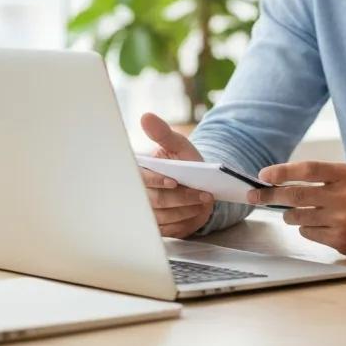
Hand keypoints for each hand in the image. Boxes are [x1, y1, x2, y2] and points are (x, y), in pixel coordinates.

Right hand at [139, 112, 213, 238]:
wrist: (199, 184)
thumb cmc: (186, 162)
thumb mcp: (179, 146)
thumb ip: (163, 133)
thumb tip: (145, 116)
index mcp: (140, 172)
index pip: (141, 179)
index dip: (156, 181)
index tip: (173, 181)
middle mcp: (140, 194)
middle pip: (154, 201)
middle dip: (181, 197)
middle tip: (203, 194)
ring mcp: (147, 213)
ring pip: (163, 217)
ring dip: (187, 209)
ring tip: (205, 200)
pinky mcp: (157, 227)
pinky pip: (169, 229)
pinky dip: (186, 221)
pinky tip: (198, 211)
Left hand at [251, 161, 345, 257]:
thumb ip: (323, 178)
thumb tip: (283, 182)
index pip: (307, 170)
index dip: (282, 172)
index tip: (263, 175)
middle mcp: (343, 196)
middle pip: (295, 195)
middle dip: (270, 195)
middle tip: (255, 195)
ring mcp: (341, 220)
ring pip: (297, 218)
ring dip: (289, 214)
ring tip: (295, 211)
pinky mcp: (340, 241)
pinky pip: (309, 234)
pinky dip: (306, 228)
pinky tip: (318, 224)